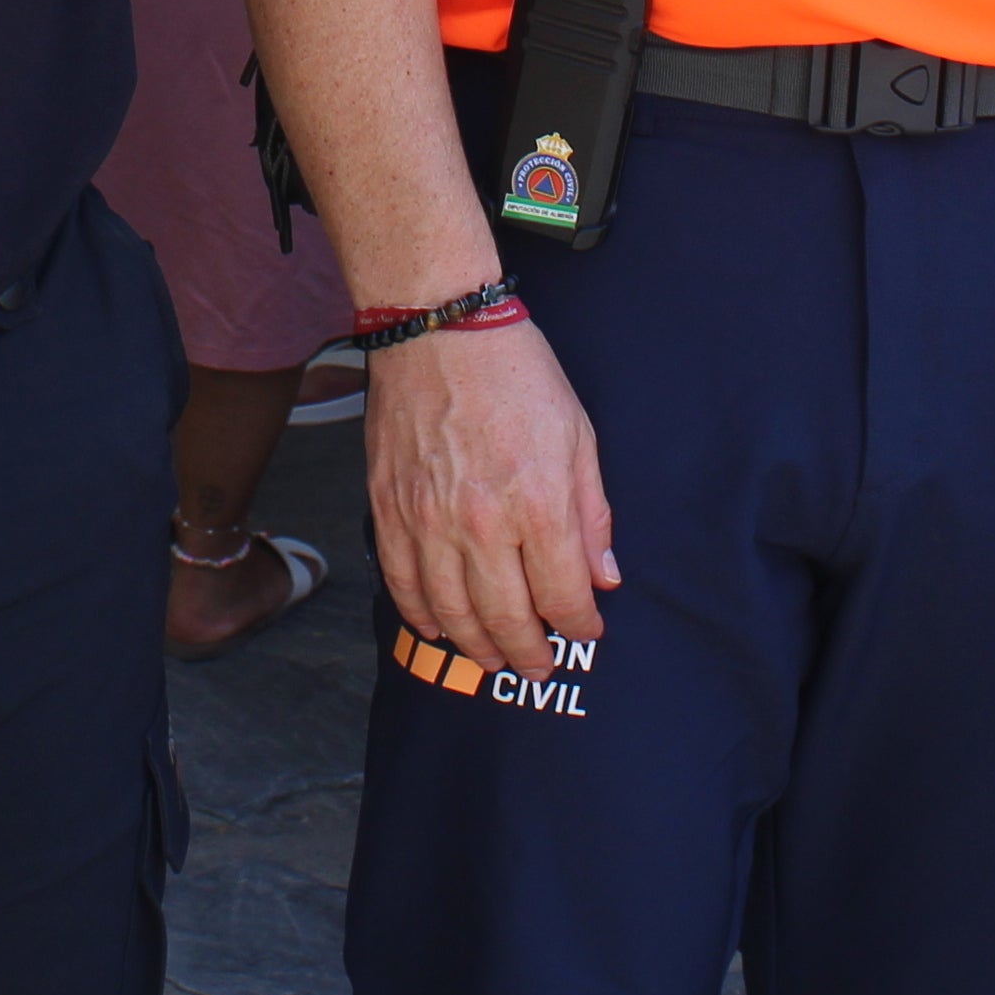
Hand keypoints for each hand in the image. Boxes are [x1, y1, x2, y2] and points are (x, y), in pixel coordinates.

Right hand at [362, 315, 616, 678]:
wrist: (438, 329)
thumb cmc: (515, 373)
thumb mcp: (578, 435)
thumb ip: (592, 514)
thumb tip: (603, 577)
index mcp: (538, 504)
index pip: (563, 596)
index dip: (579, 624)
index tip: (587, 630)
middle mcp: (482, 523)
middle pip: (507, 618)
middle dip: (530, 652)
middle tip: (541, 666)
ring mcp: (429, 521)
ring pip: (453, 613)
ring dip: (478, 647)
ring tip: (495, 659)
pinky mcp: (390, 510)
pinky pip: (403, 583)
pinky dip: (422, 616)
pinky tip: (440, 629)